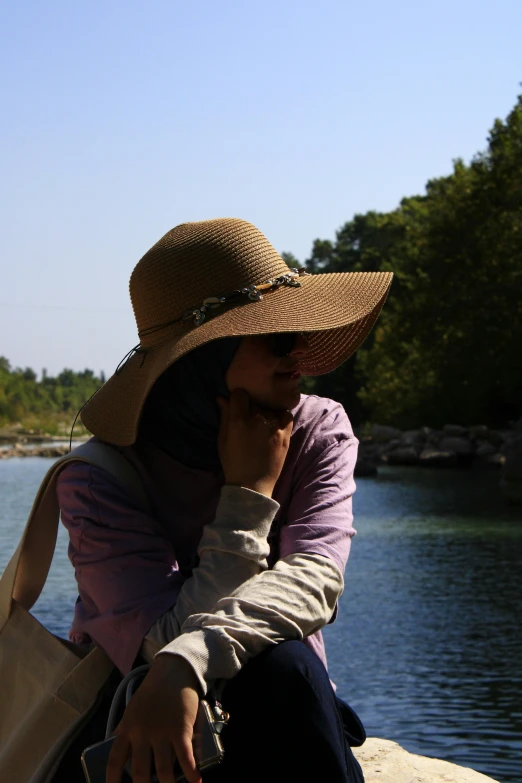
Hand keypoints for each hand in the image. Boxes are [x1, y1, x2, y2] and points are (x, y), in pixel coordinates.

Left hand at [107, 655, 201, 782]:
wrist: (173, 671)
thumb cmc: (152, 692)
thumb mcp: (132, 709)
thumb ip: (124, 728)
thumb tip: (110, 743)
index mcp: (128, 728)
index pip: (114, 760)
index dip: (112, 780)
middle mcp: (142, 732)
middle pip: (139, 771)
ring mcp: (162, 731)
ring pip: (163, 770)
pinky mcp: (181, 728)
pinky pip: (185, 756)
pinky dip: (191, 772)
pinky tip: (196, 781)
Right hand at [217, 388, 292, 496]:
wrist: (253, 485)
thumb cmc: (233, 463)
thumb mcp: (222, 440)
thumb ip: (224, 417)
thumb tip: (222, 398)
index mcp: (239, 420)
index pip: (240, 394)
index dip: (237, 399)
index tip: (237, 406)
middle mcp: (257, 419)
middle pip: (255, 401)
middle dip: (250, 408)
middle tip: (248, 421)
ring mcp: (274, 426)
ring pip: (269, 408)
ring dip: (265, 414)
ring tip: (261, 427)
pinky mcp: (286, 434)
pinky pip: (286, 415)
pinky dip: (280, 416)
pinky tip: (274, 424)